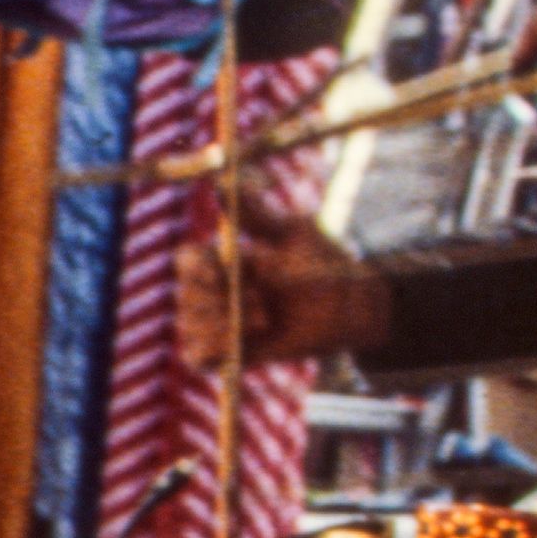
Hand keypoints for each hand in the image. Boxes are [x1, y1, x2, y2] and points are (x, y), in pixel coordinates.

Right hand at [181, 180, 382, 361]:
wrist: (350, 309)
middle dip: (223, 298)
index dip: (199, 267)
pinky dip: (213, 348)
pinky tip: (240, 341)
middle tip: (263, 299)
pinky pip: (196, 355)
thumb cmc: (325, 267)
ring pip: (192, 325)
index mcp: (223, 261)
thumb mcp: (292, 233)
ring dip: (225, 323)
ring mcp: (216, 324)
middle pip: (186, 295)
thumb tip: (223, 182)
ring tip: (264, 320)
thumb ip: (256, 212)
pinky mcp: (223, 354)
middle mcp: (213, 292)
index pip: (186, 260)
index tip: (223, 269)